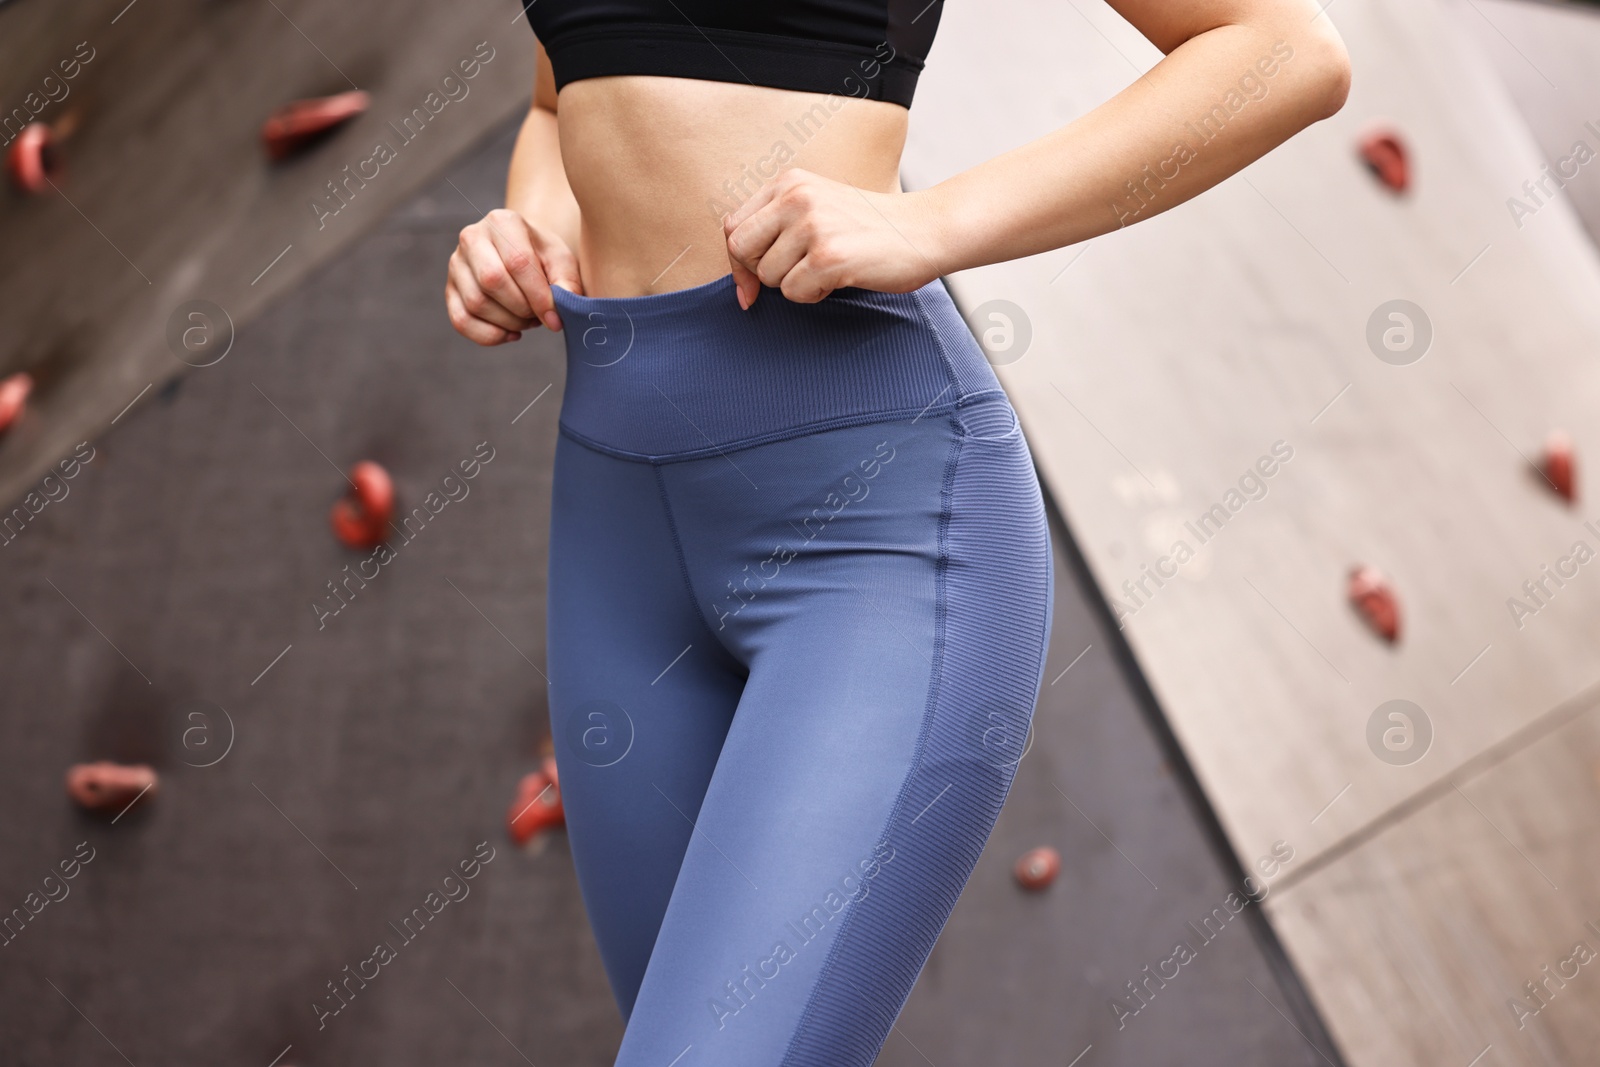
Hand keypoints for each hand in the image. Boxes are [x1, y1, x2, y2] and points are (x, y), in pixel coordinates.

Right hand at [446, 208, 582, 344]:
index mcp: (503, 222)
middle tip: (539, 315)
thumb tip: (556, 317)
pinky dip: (489, 335)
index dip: (538, 296)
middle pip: (492, 281)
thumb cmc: (542, 256)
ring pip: (476, 303)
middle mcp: (472, 238)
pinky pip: (461, 320)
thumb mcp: (562, 261)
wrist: (522, 252)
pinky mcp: (450, 290)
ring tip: (528, 319)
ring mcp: (456, 264)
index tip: (555, 317)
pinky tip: (510, 333)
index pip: (517, 262)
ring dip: (509, 322)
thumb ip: (566, 284)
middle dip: (521, 308)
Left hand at [722, 169, 945, 307]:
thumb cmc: (871, 228)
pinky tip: (838, 280)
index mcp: (790, 182)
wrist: (925, 229)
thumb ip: (778, 228)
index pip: (733, 226)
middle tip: (794, 274)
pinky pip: (794, 293)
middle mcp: (796, 198)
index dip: (739, 260)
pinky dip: (813, 296)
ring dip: (794, 285)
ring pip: (768, 276)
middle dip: (761, 273)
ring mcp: (812, 226)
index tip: (751, 283)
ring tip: (826, 271)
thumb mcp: (819, 208)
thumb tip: (740, 284)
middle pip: (741, 250)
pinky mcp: (829, 256)